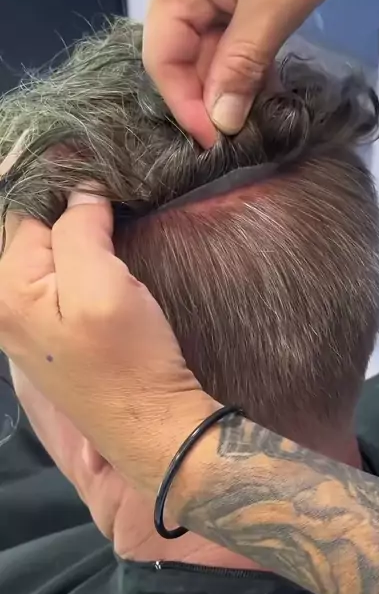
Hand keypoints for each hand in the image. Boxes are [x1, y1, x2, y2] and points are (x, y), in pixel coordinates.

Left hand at [0, 194, 217, 493]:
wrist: (149, 424)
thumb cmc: (129, 359)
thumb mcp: (103, 286)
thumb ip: (80, 229)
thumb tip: (81, 188)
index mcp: (6, 286)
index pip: (27, 208)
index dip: (67, 186)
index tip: (104, 169)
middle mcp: (1, 301)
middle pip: (30, 228)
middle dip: (67, 209)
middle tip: (113, 193)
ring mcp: (20, 318)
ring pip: (44, 249)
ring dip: (73, 231)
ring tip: (111, 217)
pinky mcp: (45, 328)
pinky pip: (53, 273)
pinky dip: (76, 255)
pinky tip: (102, 250)